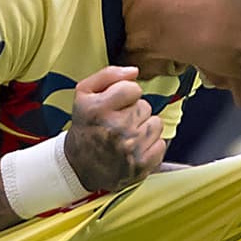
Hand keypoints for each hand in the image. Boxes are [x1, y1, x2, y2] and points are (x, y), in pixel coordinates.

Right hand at [65, 66, 165, 192]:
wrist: (79, 169)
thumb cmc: (85, 128)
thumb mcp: (84, 95)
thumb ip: (108, 75)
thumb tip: (134, 71)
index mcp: (98, 110)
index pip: (133, 89)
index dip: (126, 94)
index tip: (117, 104)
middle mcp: (115, 129)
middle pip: (145, 106)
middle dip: (134, 112)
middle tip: (118, 124)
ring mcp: (130, 148)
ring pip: (156, 123)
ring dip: (144, 128)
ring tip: (127, 136)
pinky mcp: (142, 165)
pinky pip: (161, 143)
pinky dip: (150, 146)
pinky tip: (134, 149)